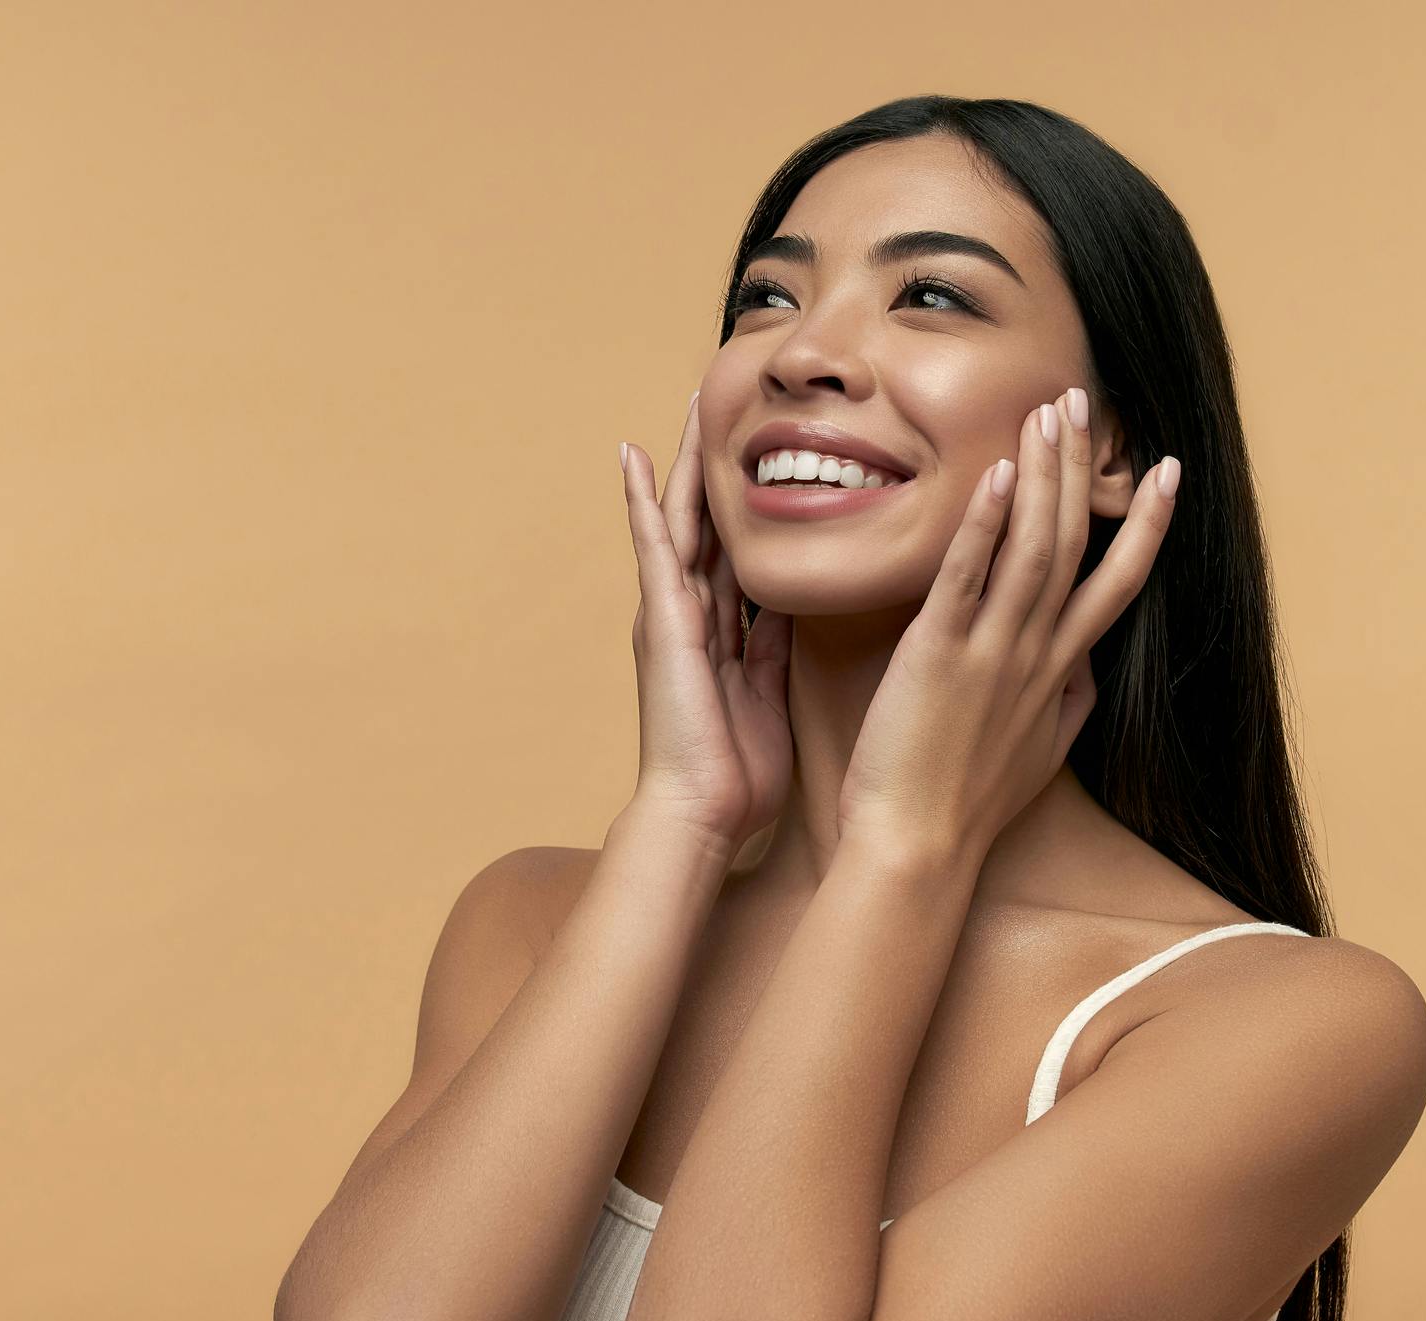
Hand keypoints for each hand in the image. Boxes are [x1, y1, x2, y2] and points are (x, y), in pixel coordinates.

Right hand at [619, 391, 794, 851]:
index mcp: (720, 632)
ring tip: (690, 403)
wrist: (701, 812)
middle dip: (717, 465)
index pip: (737, 551)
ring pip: (682, 518)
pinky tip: (634, 456)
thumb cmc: (736, 773)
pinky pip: (653, 546)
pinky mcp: (660, 617)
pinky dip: (642, 500)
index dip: (751, 502)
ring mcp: (670, 612)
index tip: (767, 454)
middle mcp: (689, 613)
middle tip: (725, 402)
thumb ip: (773, 649)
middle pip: (708, 521)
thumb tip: (791, 608)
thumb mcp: (769, 695)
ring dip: (685, 461)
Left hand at [836, 388, 1180, 865]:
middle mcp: (1036, 654)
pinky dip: (986, 524)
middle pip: (1075, 545)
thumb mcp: (1039, 754)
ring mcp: (992, 651)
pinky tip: (996, 473)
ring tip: (1048, 414)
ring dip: (1044, 476)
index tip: (1165, 470)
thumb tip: (1086, 674)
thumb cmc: (965, 806)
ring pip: (1033, 548)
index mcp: (1060, 672)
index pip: (1117, 584)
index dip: (1146, 525)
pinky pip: (968, 577)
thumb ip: (1067, 705)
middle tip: (1082, 401)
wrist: (918, 849)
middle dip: (1083, 469)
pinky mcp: (939, 655)